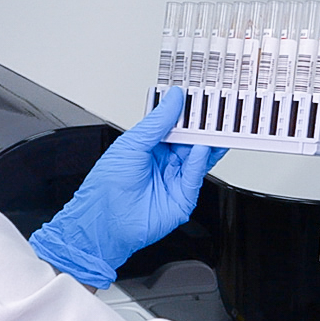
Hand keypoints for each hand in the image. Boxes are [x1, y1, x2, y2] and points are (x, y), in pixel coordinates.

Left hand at [28, 87, 227, 287]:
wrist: (104, 221)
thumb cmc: (106, 185)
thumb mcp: (132, 143)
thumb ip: (157, 122)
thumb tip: (172, 99)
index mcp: (149, 147)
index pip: (173, 125)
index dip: (184, 113)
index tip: (196, 99)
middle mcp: (163, 162)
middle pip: (189, 140)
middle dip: (201, 126)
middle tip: (212, 110)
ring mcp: (174, 180)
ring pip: (197, 157)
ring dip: (207, 142)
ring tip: (215, 127)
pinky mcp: (182, 198)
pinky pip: (196, 176)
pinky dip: (201, 161)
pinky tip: (201, 148)